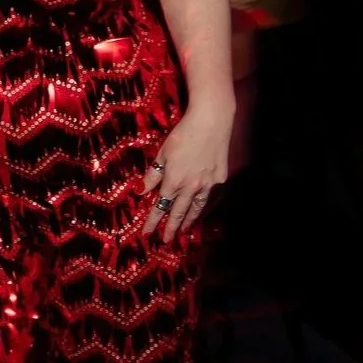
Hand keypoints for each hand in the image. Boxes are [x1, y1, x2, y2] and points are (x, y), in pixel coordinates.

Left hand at [142, 103, 230, 243]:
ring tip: (183, 230)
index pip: (160, 207)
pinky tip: (202, 211)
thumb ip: (153, 174)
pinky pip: (210, 198)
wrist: (211, 123)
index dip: (152, 221)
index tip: (146, 233)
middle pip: (178, 212)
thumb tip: (142, 191)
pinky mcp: (220, 179)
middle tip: (166, 240)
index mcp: (173, 181)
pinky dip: (204, 207)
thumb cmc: (183, 134)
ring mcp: (208, 185)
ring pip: (196, 208)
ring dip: (188, 220)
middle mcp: (190, 187)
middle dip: (171, 228)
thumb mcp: (162, 153)